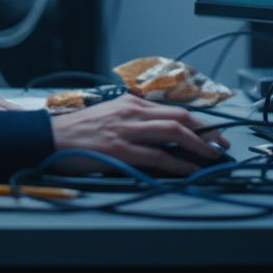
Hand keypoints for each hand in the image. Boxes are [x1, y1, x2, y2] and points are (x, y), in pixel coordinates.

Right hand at [49, 94, 231, 175]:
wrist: (51, 138)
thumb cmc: (79, 131)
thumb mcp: (110, 116)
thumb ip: (135, 121)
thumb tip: (161, 136)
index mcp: (131, 102)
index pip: (173, 109)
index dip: (198, 121)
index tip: (213, 132)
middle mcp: (133, 112)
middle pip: (180, 117)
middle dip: (206, 131)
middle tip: (222, 144)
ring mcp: (128, 131)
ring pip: (174, 133)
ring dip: (199, 146)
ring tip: (213, 157)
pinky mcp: (121, 150)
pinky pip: (158, 156)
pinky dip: (179, 163)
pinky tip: (190, 170)